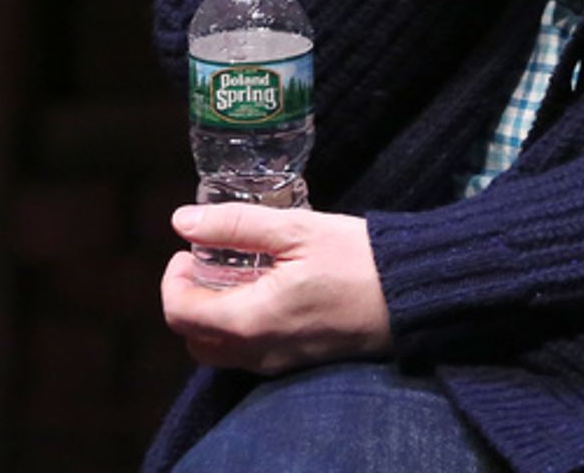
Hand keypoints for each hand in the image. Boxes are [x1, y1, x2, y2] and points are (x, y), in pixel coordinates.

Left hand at [161, 204, 392, 374]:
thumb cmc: (356, 257)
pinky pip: (248, 353)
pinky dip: (239, 326)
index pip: (180, 312)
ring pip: (219, 351)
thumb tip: (183, 220)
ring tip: (238, 272)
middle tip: (208, 261)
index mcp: (250, 320)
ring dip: (213, 315)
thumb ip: (236, 224)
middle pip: (194, 339)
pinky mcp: (297, 361)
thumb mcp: (297, 229)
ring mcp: (277, 362)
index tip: (188, 250)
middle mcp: (257, 352)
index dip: (173, 279)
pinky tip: (266, 290)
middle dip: (189, 299)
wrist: (410, 293)